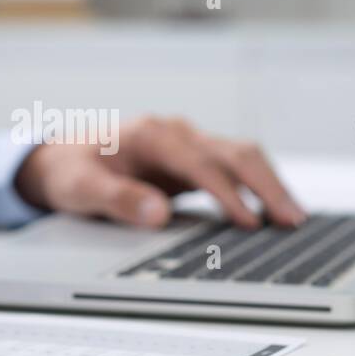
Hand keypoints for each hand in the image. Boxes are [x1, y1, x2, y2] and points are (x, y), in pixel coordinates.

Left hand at [14, 116, 304, 229]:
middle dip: (266, 185)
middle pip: (234, 152)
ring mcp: (187, 145)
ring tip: (295, 218)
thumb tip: (157, 214)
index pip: (199, 162)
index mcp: (151, 134)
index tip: (248, 221)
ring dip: (270, 184)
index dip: (226, 192)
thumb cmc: (69, 171)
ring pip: (241, 157)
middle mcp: (176, 133)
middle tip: (291, 220)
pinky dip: (258, 188)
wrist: (60, 158)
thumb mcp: (80, 188)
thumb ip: (117, 200)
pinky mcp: (192, 161)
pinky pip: (234, 170)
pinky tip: (275, 212)